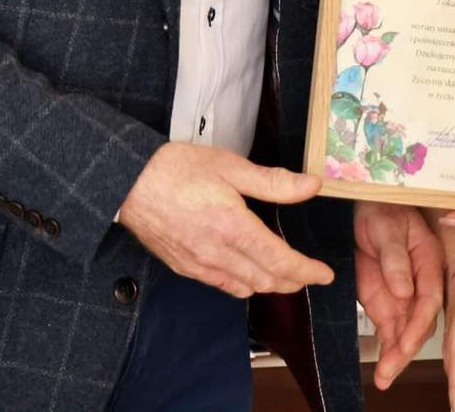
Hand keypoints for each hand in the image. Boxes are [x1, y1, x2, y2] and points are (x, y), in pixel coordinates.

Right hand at [117, 143, 333, 297]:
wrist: (128, 183)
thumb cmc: (178, 169)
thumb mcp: (231, 167)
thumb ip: (274, 182)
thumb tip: (312, 186)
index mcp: (233, 228)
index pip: (280, 261)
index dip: (306, 271)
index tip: (325, 274)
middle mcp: (217, 254)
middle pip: (265, 281)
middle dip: (292, 281)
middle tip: (310, 274)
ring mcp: (198, 265)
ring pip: (243, 288)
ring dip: (268, 285)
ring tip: (285, 276)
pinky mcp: (183, 267)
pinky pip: (221, 285)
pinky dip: (242, 285)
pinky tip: (247, 275)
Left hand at [353, 202, 443, 389]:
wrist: (360, 207)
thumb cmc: (380, 209)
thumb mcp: (386, 228)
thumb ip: (395, 258)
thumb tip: (404, 290)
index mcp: (429, 259)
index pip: (430, 297)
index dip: (419, 321)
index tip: (407, 341)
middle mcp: (420, 281)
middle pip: (420, 320)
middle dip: (407, 347)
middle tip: (392, 367)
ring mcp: (402, 293)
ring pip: (405, 329)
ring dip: (397, 354)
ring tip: (385, 376)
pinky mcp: (385, 300)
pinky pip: (389, 328)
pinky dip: (386, 346)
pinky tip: (383, 366)